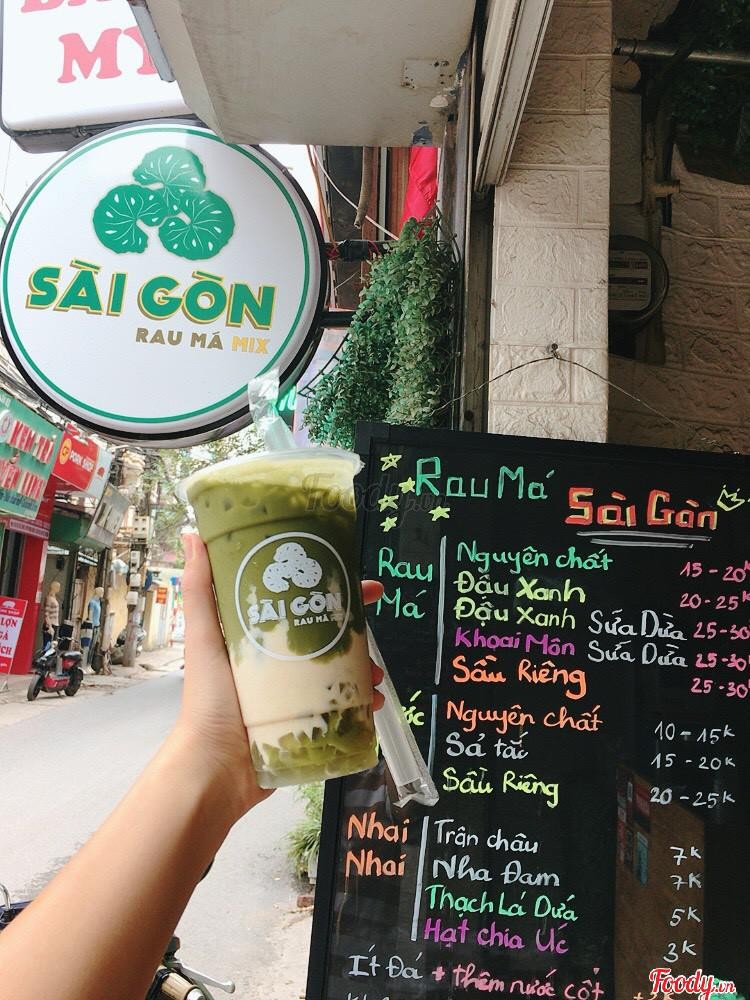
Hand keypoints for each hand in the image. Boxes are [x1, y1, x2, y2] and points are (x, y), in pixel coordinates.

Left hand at [177, 533, 383, 822]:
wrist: (216, 770)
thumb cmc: (208, 700)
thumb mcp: (205, 638)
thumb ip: (200, 590)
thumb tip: (192, 534)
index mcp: (258, 638)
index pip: (301, 604)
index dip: (333, 590)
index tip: (362, 585)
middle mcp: (278, 663)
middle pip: (328, 636)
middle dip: (358, 633)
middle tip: (375, 632)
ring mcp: (295, 696)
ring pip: (341, 672)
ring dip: (365, 669)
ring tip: (376, 675)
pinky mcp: (308, 725)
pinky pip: (344, 710)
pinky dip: (363, 704)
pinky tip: (373, 702)